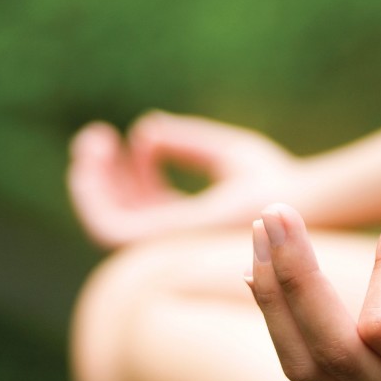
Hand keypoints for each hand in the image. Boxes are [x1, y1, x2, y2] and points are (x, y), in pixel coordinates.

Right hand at [68, 112, 302, 247]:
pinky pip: (105, 225)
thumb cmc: (275, 184)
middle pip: (122, 213)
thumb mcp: (227, 155)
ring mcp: (162, 248)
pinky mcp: (154, 245)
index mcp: (193, 227)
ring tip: (93, 141)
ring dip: (89, 182)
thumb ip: (189, 144)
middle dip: (101, 177)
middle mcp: (173, 243)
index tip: (138, 137)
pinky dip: (92, 192)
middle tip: (96, 137)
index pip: (149, 206)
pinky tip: (95, 156)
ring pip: (104, 222)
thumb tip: (146, 133)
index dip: (135, 172)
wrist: (291, 203)